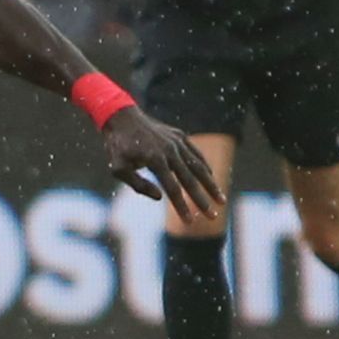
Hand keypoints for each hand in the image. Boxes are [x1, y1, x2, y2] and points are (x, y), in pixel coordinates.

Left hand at [100, 106, 225, 223]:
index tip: (190, 222)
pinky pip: (196, 154)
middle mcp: (170, 150)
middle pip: (190, 180)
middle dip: (202, 200)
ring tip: (221, 201)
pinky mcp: (179, 136)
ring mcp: (177, 142)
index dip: (182, 207)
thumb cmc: (117, 145)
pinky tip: (211, 178)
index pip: (173, 189)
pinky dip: (205, 166)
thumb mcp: (118, 168)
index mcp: (155, 159)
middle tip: (213, 217)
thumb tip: (160, 197)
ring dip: (211, 185)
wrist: (120, 116)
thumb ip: (138, 184)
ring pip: (199, 166)